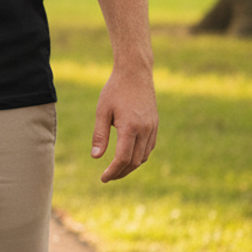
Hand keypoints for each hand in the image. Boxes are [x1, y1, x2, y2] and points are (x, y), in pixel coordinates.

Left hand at [91, 65, 157, 182]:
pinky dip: (139, 156)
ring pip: (144, 157)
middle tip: (108, 177)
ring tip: (116, 170)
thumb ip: (100, 135)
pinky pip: (149, 148)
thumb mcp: (102, 111)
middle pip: (134, 162)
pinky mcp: (155, 125)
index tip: (103, 178)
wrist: (135, 73)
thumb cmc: (115, 90)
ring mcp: (152, 128)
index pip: (122, 158)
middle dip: (121, 172)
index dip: (113, 171)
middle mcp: (145, 130)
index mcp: (130, 128)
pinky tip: (128, 157)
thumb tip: (96, 157)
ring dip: (131, 166)